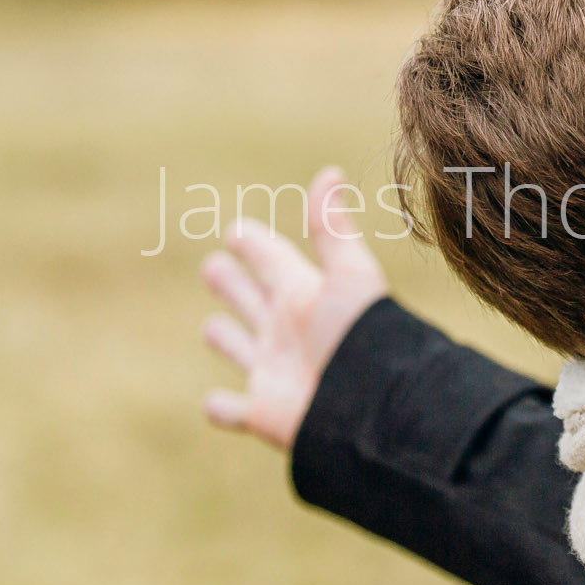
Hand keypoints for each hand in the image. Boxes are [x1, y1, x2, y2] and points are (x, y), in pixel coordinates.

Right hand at [199, 166, 389, 451]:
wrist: (373, 409)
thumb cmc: (362, 339)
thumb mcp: (349, 276)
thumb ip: (332, 229)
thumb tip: (329, 170)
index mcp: (305, 296)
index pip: (273, 261)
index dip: (255, 245)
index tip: (237, 229)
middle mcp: (287, 332)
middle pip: (252, 299)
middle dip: (232, 283)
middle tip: (213, 265)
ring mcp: (275, 372)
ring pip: (241, 349)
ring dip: (225, 338)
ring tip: (211, 327)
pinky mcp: (264, 413)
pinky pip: (233, 411)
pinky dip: (220, 408)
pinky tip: (213, 404)